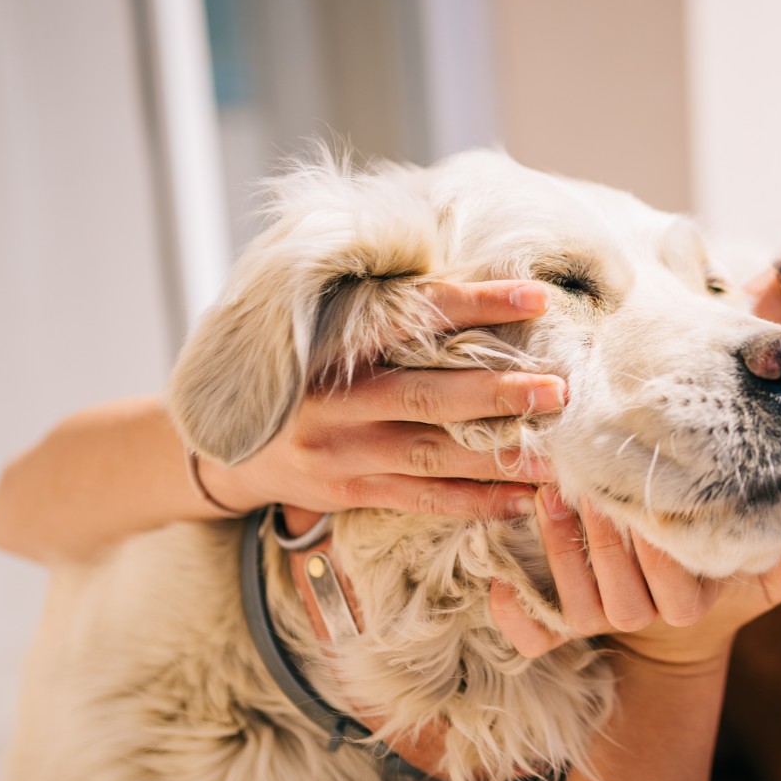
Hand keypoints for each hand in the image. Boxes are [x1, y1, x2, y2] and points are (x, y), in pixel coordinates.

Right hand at [196, 280, 562, 518]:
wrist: (221, 446)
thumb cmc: (297, 374)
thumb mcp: (322, 330)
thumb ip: (383, 313)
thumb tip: (471, 279)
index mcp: (334, 344)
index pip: (415, 316)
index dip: (476, 305)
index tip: (536, 297)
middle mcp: (338, 400)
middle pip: (431, 397)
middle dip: (500, 394)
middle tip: (560, 389)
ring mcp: (344, 452)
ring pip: (433, 456)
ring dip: (500, 458)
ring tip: (558, 458)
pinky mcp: (350, 492)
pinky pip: (422, 500)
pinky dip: (475, 502)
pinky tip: (522, 500)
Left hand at [489, 487, 780, 665]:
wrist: (674, 623)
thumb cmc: (714, 569)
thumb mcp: (761, 569)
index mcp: (689, 602)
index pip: (674, 583)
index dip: (654, 547)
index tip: (641, 499)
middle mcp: (645, 617)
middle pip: (620, 593)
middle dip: (600, 539)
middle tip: (585, 482)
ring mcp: (602, 623)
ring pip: (578, 606)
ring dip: (560, 552)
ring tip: (550, 496)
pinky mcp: (563, 626)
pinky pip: (535, 638)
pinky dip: (516, 617)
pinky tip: (500, 583)